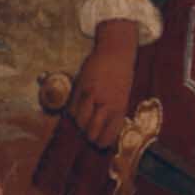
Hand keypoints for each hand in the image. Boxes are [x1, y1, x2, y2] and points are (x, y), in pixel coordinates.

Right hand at [67, 20, 139, 150]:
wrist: (116, 52)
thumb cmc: (120, 76)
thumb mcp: (122, 98)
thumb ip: (112, 115)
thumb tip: (99, 134)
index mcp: (120, 110)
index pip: (107, 138)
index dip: (100, 143)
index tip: (98, 141)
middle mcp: (108, 105)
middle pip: (91, 133)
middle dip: (88, 134)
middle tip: (88, 129)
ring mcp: (95, 97)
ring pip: (80, 122)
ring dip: (79, 122)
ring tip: (83, 114)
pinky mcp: (83, 88)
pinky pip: (72, 108)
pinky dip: (73, 110)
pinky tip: (79, 103)